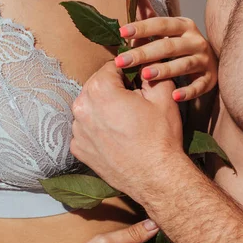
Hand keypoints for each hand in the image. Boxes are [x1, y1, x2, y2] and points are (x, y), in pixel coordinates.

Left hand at [71, 61, 183, 194]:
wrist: (156, 177)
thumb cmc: (160, 137)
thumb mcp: (164, 96)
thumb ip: (152, 73)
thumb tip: (146, 65)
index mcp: (100, 89)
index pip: (111, 67)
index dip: (127, 72)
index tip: (137, 82)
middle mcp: (82, 107)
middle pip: (97, 86)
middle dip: (113, 90)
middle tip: (133, 103)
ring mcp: (78, 130)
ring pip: (90, 107)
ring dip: (103, 109)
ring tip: (125, 122)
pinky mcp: (79, 148)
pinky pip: (86, 129)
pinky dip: (98, 129)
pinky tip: (116, 136)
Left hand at [116, 16, 217, 101]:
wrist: (211, 62)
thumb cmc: (181, 45)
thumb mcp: (168, 28)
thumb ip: (151, 14)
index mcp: (184, 26)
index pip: (161, 24)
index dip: (142, 27)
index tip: (122, 31)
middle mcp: (196, 41)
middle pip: (168, 46)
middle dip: (143, 53)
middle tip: (122, 61)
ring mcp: (204, 60)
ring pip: (183, 65)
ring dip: (165, 70)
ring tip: (145, 76)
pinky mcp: (210, 79)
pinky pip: (199, 86)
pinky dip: (188, 92)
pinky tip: (174, 96)